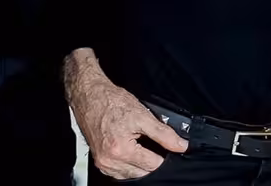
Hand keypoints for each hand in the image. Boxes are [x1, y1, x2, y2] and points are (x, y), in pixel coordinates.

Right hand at [66, 51, 187, 179]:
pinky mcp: (99, 161)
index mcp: (121, 151)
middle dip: (151, 159)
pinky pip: (119, 172)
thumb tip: (181, 146)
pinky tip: (131, 149)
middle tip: (151, 141)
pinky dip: (128, 164)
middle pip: (142, 172)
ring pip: (131, 175)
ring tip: (140, 144)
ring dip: (139, 163)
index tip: (165, 145)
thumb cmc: (112, 102)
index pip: (153, 165)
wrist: (90, 96)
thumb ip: (164, 133)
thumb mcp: (143, 115)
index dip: (163, 154)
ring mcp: (103, 163)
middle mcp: (110, 161)